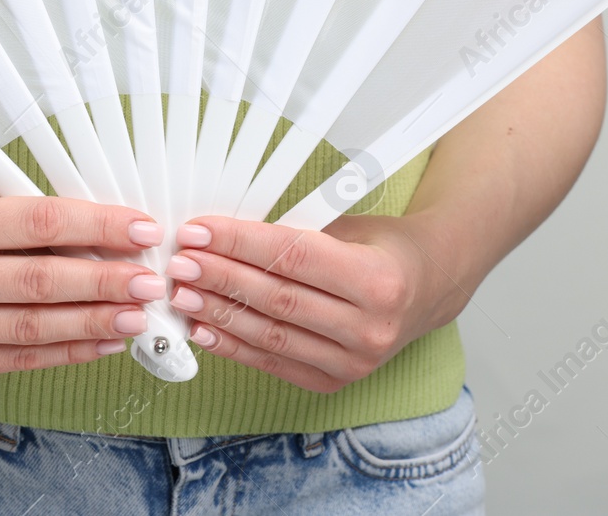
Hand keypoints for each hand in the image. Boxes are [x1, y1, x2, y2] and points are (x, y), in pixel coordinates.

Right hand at [0, 186, 166, 378]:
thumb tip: (101, 235)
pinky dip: (66, 351)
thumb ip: (22, 222)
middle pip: (41, 282)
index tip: (141, 228)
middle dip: (105, 281)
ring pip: (33, 327)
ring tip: (136, 315)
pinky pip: (18, 358)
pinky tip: (102, 341)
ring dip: (94, 321)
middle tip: (149, 280)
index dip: (97, 225)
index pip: (38, 223)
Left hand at [165, 213, 458, 392]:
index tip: (198, 231)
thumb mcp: (347, 226)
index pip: (291, 257)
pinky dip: (234, 346)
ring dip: (219, 314)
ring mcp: (354, 362)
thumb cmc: (383, 249)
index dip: (238, 243)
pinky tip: (204, 328)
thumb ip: (292, 233)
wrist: (428, 288)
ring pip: (271, 335)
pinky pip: (274, 363)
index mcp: (378, 278)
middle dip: (219, 278)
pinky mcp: (336, 381)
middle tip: (179, 262)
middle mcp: (369, 326)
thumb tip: (221, 233)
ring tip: (183, 294)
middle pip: (277, 298)